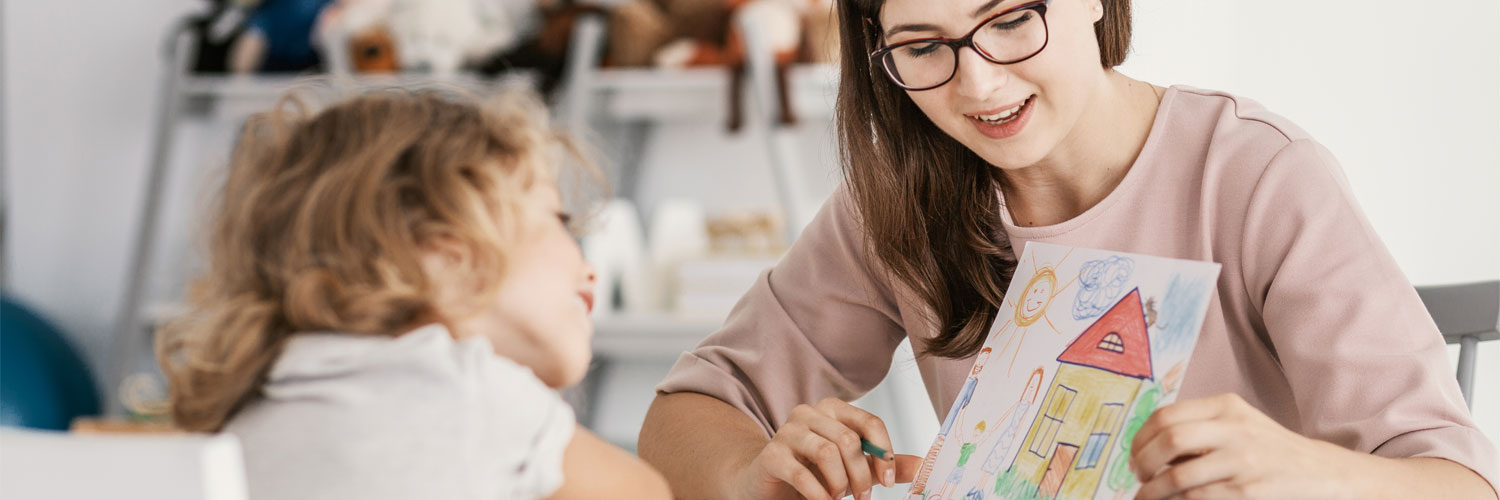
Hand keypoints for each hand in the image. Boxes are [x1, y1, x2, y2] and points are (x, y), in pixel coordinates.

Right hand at [732, 398, 920, 499]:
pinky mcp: (771, 454)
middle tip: (864, 498)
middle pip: (849, 440)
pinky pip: (802, 473)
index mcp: (833, 410)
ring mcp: (787, 431)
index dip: (885, 453)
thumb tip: (921, 465)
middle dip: (862, 475)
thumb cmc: (813, 472)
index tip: (889, 482)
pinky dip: (818, 493)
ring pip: (827, 453)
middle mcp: (809, 413)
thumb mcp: (854, 468)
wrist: (769, 484)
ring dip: (840, 483)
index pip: (869, 422)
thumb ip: (884, 465)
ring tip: (839, 497)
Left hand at [1130, 393, 1371, 498]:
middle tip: (1138, 477)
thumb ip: (1199, 429)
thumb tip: (1147, 448)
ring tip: (1146, 496)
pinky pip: (1196, 497)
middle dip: (1143, 462)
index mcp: (1226, 406)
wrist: (1322, 472)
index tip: (1133, 455)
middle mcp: (1234, 427)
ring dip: (1153, 491)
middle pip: (1168, 440)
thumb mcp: (1238, 425)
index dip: (1140, 438)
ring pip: (1178, 475)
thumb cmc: (1269, 450)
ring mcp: (1242, 459)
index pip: (1166, 416)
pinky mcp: (1248, 489)